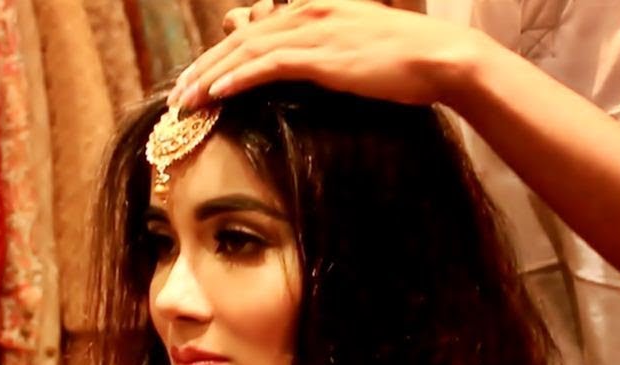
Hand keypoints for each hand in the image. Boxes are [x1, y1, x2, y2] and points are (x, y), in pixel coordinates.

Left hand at [170, 0, 484, 109]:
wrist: (440, 58)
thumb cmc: (407, 59)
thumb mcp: (359, 47)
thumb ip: (324, 50)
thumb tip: (299, 66)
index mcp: (313, 8)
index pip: (254, 31)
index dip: (220, 56)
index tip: (198, 82)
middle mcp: (306, 12)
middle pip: (240, 39)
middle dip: (203, 68)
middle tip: (179, 97)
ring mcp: (312, 31)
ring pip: (245, 52)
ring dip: (210, 77)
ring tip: (186, 102)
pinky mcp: (320, 55)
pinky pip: (266, 66)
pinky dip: (236, 79)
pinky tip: (215, 94)